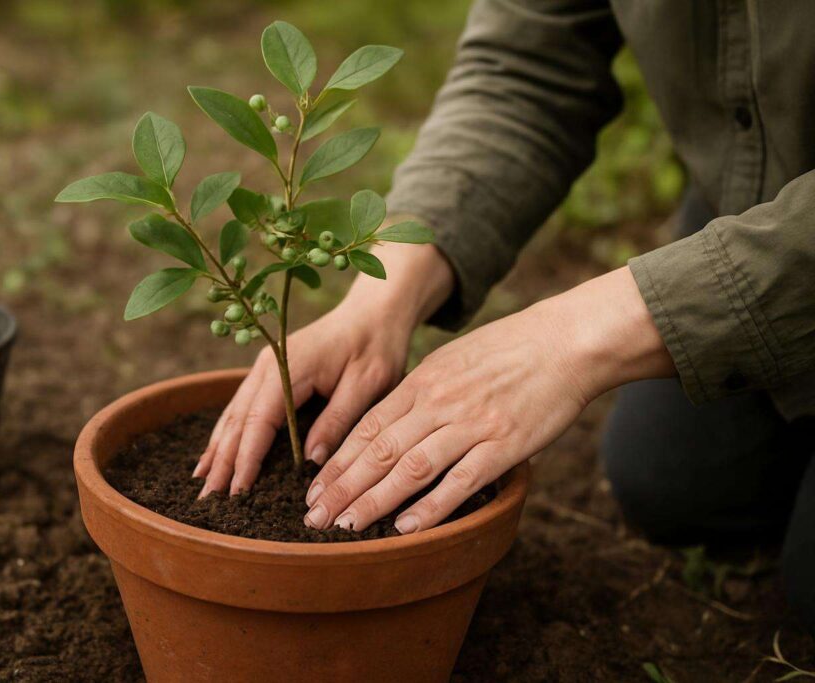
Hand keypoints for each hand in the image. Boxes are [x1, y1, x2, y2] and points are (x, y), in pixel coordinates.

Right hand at [194, 241, 453, 495]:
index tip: (237, 490)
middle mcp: (268, 366)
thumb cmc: (376, 346)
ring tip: (203, 483)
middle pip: (238, 420)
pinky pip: (241, 407)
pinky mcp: (269, 372)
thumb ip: (338, 420)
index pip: (260, 420)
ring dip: (218, 449)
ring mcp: (264, 367)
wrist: (374, 312)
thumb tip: (312, 462)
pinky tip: (214, 453)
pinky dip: (226, 433)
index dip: (247, 458)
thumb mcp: (367, 384)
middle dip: (223, 460)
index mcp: (290, 368)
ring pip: (233, 414)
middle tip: (209, 499)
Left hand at [303, 266, 675, 532]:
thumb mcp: (454, 359)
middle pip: (378, 450)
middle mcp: (439, 402)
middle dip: (342, 486)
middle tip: (314, 516)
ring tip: (346, 525)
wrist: (566, 341)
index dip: (338, 460)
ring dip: (374, 500)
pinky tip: (406, 528)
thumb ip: (422, 390)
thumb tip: (391, 421)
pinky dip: (431, 507)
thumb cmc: (510, 351)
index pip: (368, 426)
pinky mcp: (504, 444)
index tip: (314, 487)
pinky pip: (461, 480)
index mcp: (423, 380)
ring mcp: (471, 423)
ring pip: (410, 467)